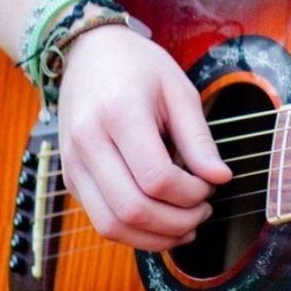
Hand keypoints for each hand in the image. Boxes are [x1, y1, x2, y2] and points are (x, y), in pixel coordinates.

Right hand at [56, 23, 231, 249]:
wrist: (87, 54)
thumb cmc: (139, 67)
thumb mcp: (179, 90)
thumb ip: (198, 137)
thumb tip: (220, 178)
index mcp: (118, 116)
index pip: (156, 177)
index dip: (191, 194)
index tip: (212, 187)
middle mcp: (87, 145)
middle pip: (132, 209)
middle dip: (176, 222)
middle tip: (204, 211)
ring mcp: (72, 166)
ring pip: (110, 225)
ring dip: (154, 237)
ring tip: (187, 225)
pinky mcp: (70, 179)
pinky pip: (100, 219)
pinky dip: (133, 232)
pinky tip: (161, 223)